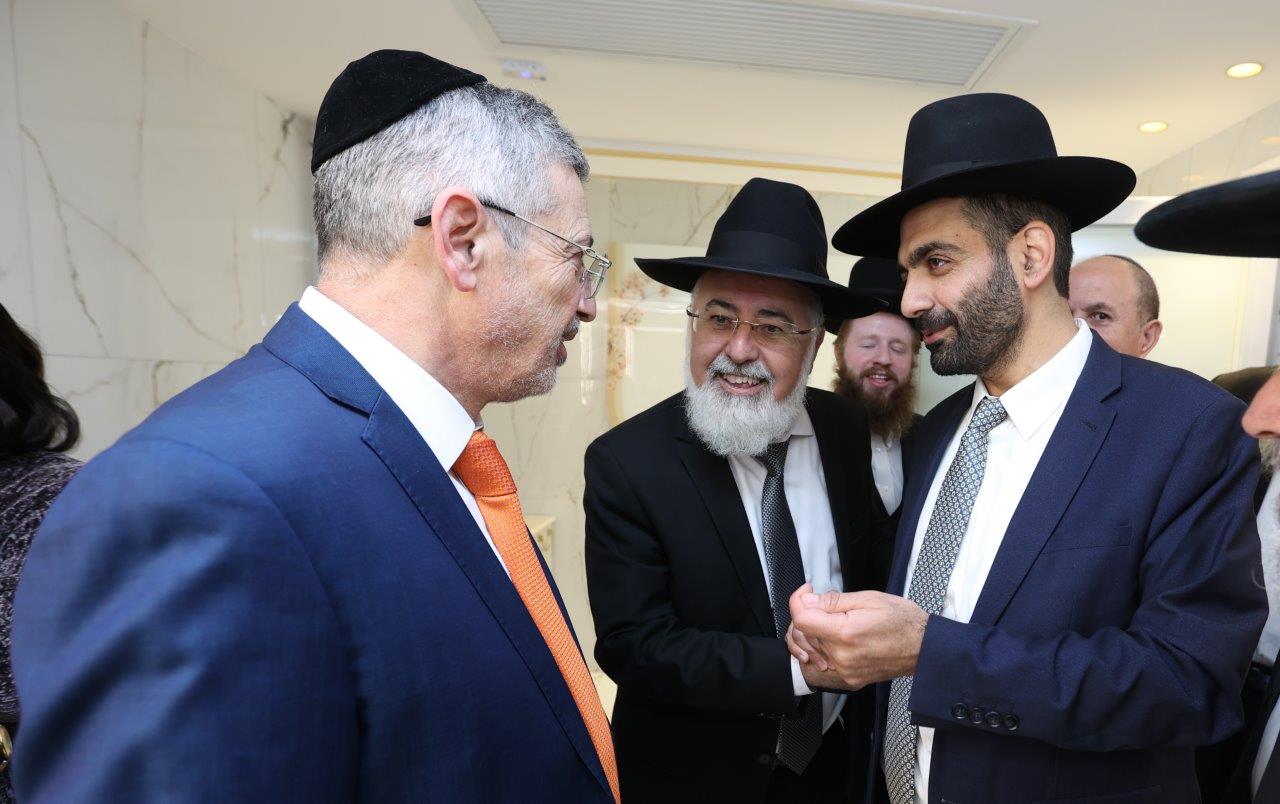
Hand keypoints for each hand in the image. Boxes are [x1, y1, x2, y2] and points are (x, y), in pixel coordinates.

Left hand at [787, 584, 927, 689]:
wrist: (924, 648)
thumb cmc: (903, 622)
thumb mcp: (868, 598)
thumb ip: (832, 601)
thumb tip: (808, 600)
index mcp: (845, 633)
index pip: (801, 620)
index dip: (799, 601)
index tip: (807, 592)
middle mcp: (842, 657)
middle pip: (805, 633)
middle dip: (811, 614)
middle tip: (829, 604)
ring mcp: (846, 671)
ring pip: (814, 648)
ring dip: (818, 632)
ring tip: (839, 621)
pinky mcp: (850, 679)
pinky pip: (826, 661)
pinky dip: (828, 647)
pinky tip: (843, 638)